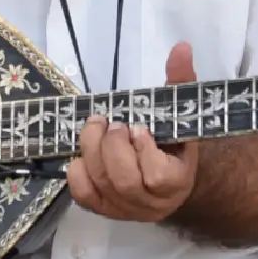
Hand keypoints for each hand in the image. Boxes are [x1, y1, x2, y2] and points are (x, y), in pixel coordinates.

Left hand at [67, 42, 198, 221]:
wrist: (164, 179)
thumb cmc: (170, 145)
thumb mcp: (179, 116)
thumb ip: (179, 84)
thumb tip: (180, 48)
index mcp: (176, 183)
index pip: (158, 176)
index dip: (142, 150)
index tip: (136, 127)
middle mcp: (150, 204)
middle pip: (122, 179)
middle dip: (110, 146)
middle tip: (109, 123)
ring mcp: (123, 210)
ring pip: (100, 184)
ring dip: (90, 150)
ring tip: (95, 128)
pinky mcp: (101, 210)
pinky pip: (82, 194)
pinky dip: (76, 171)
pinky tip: (81, 155)